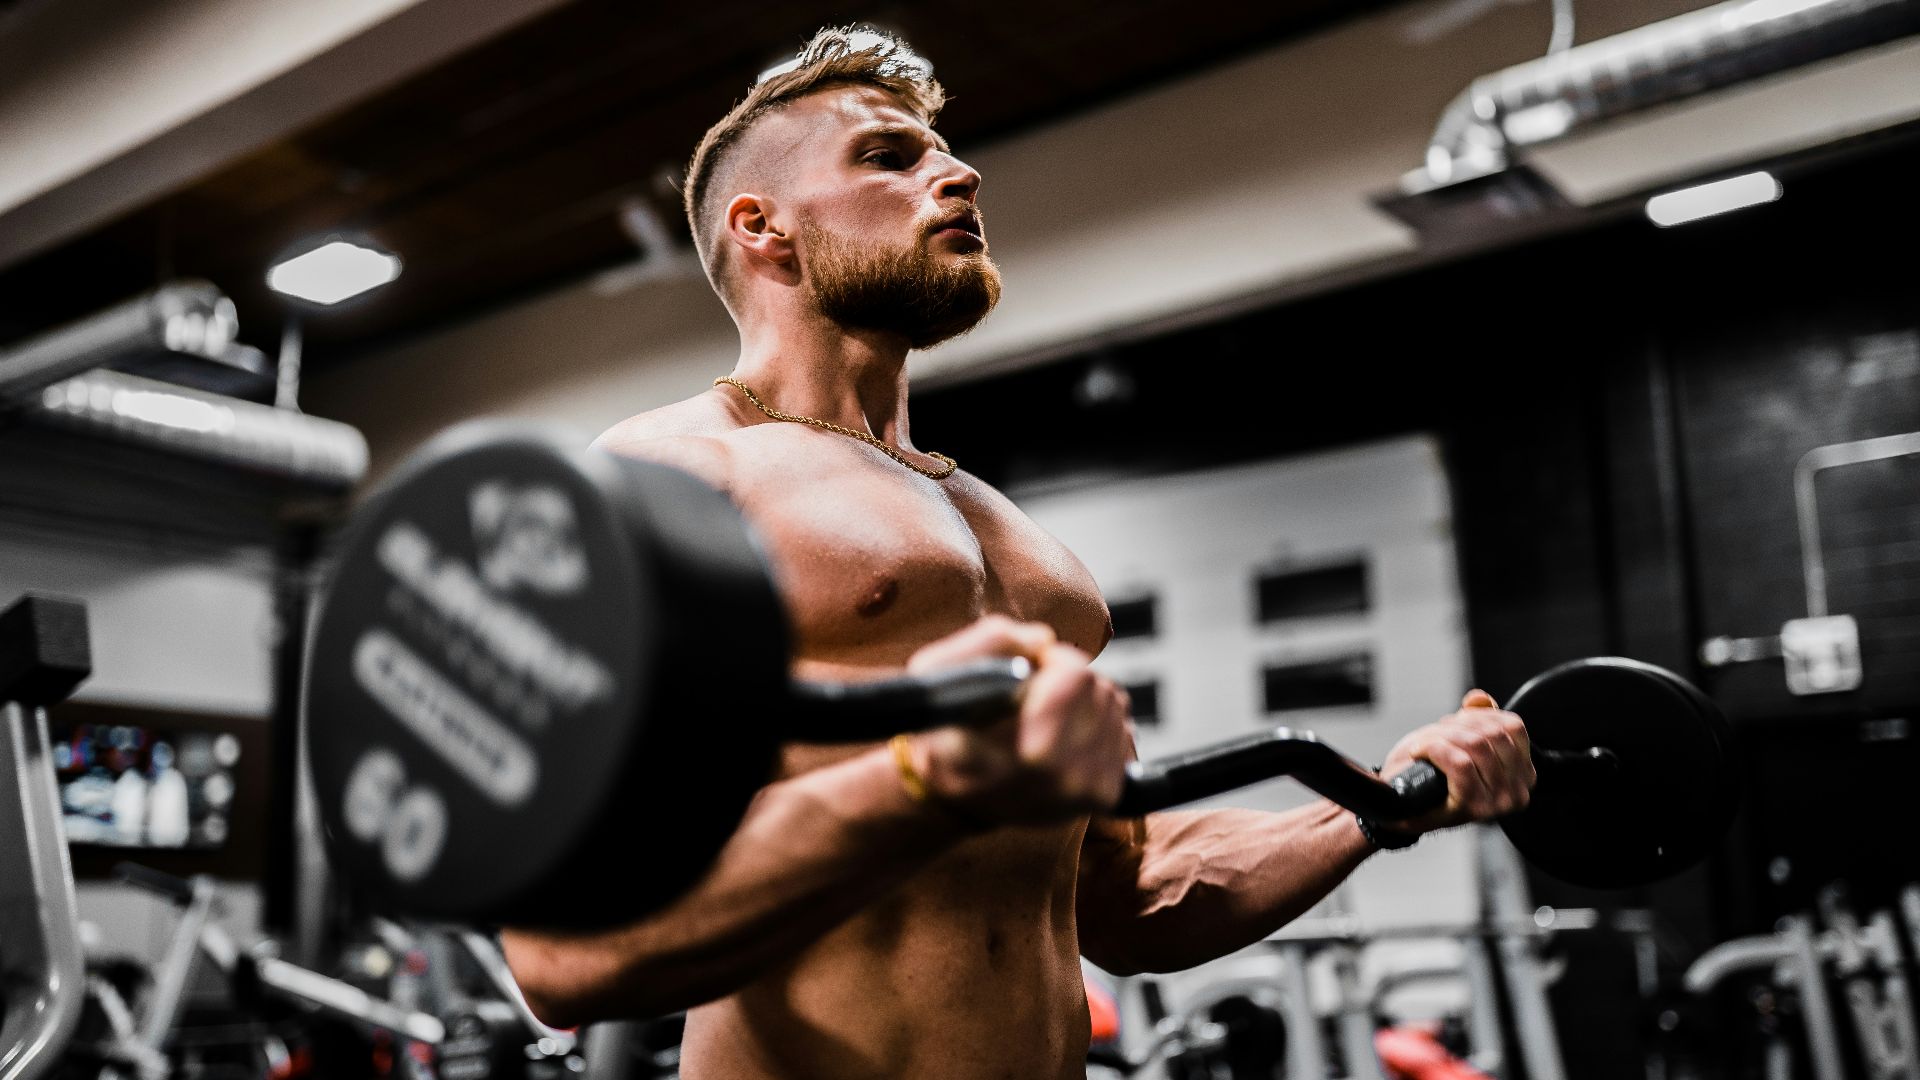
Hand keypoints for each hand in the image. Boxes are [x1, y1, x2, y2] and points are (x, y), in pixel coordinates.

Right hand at [899, 615, 1132, 824]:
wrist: (954, 797)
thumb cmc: (943, 730)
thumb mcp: (937, 673)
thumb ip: (990, 641)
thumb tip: (1045, 640)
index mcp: (1034, 755)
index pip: (1076, 678)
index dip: (1055, 660)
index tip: (1033, 666)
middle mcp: (1068, 779)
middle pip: (1099, 688)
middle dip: (1070, 678)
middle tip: (1036, 692)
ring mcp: (1090, 791)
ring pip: (1115, 706)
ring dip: (1084, 700)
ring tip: (1046, 715)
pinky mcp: (1106, 795)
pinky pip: (1123, 732)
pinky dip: (1097, 724)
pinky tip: (1065, 736)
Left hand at [1378, 690, 1535, 834]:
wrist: (1401, 805)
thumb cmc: (1430, 772)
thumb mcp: (1458, 739)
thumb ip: (1476, 718)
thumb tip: (1479, 698)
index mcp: (1524, 774)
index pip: (1513, 727)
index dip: (1479, 715)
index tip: (1455, 722)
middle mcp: (1517, 792)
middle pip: (1491, 734)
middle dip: (1456, 725)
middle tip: (1434, 735)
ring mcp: (1497, 802)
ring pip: (1475, 745)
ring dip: (1441, 736)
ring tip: (1424, 743)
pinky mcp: (1473, 806)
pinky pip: (1459, 762)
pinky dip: (1434, 749)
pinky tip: (1418, 751)